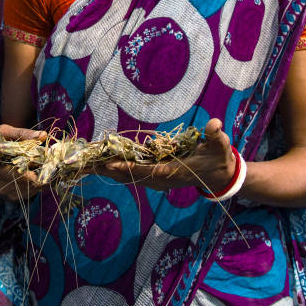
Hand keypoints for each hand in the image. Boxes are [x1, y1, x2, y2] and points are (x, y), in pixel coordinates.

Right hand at [0, 125, 50, 201]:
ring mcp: (3, 191)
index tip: (47, 157)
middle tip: (47, 161)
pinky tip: (34, 172)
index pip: (22, 172)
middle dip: (43, 172)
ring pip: (31, 189)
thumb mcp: (5, 132)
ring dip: (40, 178)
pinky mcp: (9, 196)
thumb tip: (43, 135)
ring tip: (40, 165)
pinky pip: (28, 193)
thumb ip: (24, 133)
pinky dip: (35, 184)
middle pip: (30, 183)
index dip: (38, 167)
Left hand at [97, 119, 237, 193]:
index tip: (111, 164)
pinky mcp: (155, 177)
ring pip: (128, 177)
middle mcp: (161, 179)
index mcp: (174, 172)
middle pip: (131, 176)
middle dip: (109, 170)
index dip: (130, 168)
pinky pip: (131, 174)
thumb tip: (214, 125)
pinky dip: (116, 170)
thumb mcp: (219, 146)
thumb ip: (216, 136)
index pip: (148, 170)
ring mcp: (157, 180)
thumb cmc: (218, 158)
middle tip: (85, 165)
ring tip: (85, 165)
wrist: (219, 176)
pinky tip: (102, 164)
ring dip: (108, 171)